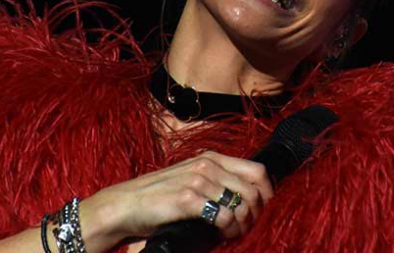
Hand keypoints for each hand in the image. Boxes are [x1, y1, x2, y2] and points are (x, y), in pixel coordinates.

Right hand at [90, 150, 273, 242]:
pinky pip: (223, 216)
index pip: (257, 170)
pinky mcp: (187, 198)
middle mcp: (208, 164)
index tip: (263, 210)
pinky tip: (220, 235)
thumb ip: (217, 181)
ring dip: (242, 224)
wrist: (125, 205)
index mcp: (212, 158)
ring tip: (233, 234)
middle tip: (246, 228)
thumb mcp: (192, 179)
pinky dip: (227, 230)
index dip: (267, 192)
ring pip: (241, 204)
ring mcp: (198, 180)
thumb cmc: (160, 196)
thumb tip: (248, 198)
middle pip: (254, 190)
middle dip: (256, 213)